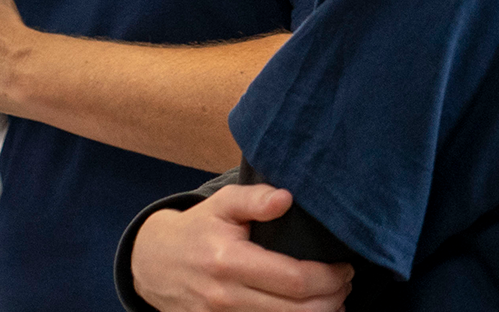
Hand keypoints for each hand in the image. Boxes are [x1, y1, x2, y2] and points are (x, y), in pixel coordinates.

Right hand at [132, 185, 352, 311]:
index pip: (295, 280)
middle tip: (344, 284)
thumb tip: (286, 198)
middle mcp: (226, 297)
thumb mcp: (221, 205)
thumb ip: (254, 199)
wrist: (154, 264)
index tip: (344, 267)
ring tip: (331, 300)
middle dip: (333, 300)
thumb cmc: (196, 230)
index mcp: (229, 262)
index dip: (330, 278)